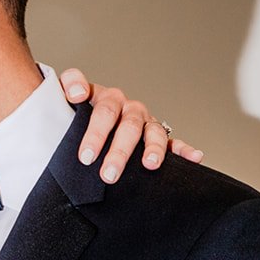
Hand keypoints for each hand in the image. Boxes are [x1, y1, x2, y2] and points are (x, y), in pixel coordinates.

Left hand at [58, 67, 204, 183]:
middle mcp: (130, 109)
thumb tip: (76, 93)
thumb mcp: (65, 96)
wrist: (84, 114)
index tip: (85, 156)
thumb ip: (69, 86)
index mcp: (108, 99)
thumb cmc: (76, 111)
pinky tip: (194, 156)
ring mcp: (145, 122)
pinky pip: (174, 142)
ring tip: (149, 165)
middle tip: (108, 174)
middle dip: (119, 152)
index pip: (104, 113)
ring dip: (153, 150)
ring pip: (153, 133)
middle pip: (128, 127)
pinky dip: (183, 149)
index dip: (96, 133)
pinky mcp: (158, 136)